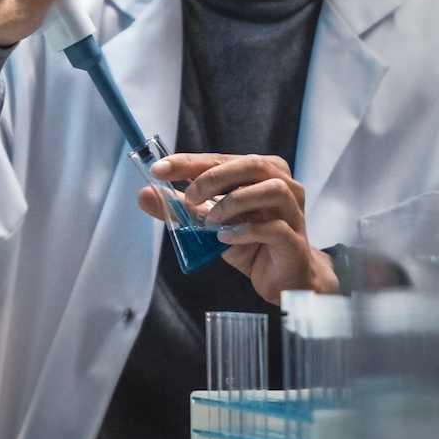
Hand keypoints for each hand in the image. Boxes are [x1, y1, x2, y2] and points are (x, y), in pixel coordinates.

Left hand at [135, 152, 337, 302]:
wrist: (284, 280)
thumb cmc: (251, 244)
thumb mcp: (209, 226)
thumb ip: (179, 210)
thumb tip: (144, 194)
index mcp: (261, 173)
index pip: (222, 159)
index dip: (190, 162)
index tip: (159, 169)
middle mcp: (283, 185)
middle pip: (252, 164)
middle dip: (214, 176)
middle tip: (187, 196)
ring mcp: (293, 212)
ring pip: (272, 189)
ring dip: (234, 201)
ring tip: (209, 220)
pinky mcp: (295, 241)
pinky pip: (275, 227)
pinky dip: (245, 230)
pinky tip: (224, 238)